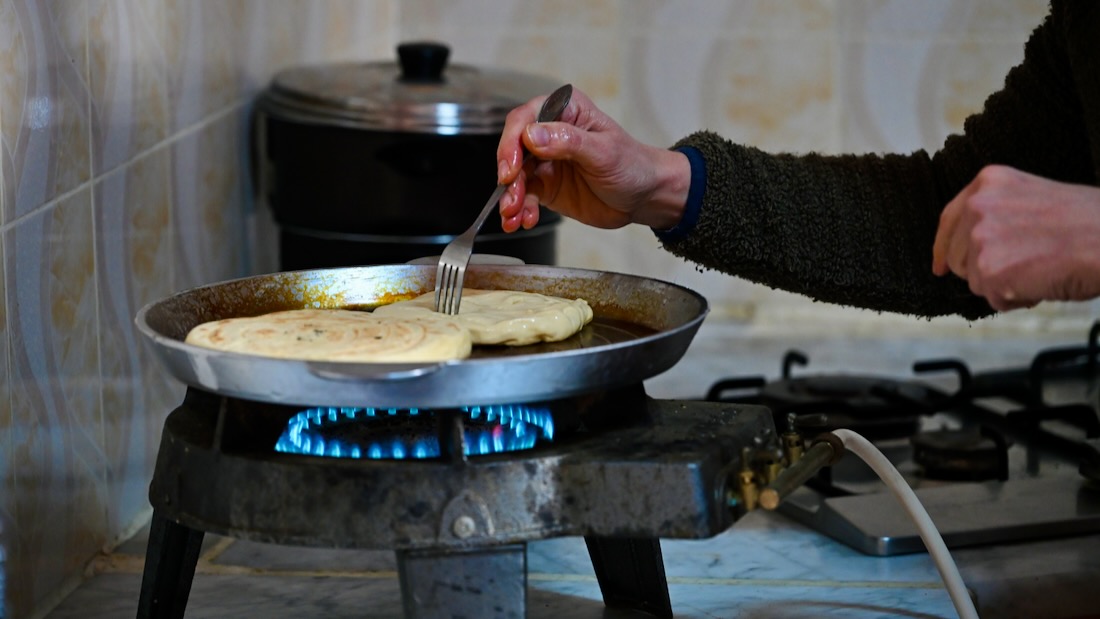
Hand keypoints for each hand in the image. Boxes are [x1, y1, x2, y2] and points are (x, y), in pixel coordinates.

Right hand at [496, 87, 690, 231]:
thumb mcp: (604, 151)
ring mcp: (546, 161)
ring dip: (510, 196)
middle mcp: (550, 133)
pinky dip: (520, 210)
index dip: (513, 142)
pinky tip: (522, 220)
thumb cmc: (632, 165)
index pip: (526, 119)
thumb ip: (568, 141)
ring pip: (515, 176)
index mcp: (565, 111)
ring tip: (513, 215)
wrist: (645, 196)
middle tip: (510, 193)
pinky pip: (524, 196)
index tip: (512, 166)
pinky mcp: (546, 186)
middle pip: (514, 148)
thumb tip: (532, 135)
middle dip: (508, 174)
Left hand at [932, 164, 1099, 310]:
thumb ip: (997, 215)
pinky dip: (1016, 299)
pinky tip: (1042, 281)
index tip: (940, 267)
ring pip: (974, 281)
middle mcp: (978, 206)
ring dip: (1003, 284)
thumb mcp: (1031, 198)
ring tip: (1039, 268)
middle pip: (957, 257)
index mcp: (989, 183)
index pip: (949, 220)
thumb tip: (973, 247)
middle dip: (986, 270)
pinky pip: (993, 299)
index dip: (944, 248)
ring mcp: (980, 238)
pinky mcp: (989, 270)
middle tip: (1027, 263)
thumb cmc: (1088, 223)